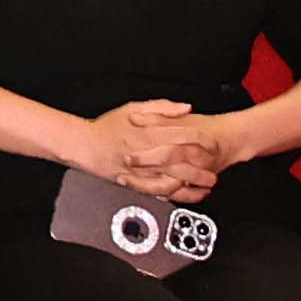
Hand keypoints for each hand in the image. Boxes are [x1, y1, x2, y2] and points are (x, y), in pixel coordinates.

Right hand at [91, 98, 227, 202]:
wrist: (85, 145)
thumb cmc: (107, 127)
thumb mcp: (133, 107)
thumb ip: (161, 106)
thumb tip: (185, 108)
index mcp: (151, 132)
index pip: (184, 137)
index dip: (203, 142)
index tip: (214, 145)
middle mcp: (149, 152)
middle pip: (183, 162)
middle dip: (202, 169)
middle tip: (215, 172)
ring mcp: (143, 170)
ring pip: (174, 179)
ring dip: (192, 184)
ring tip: (205, 186)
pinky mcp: (135, 184)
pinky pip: (159, 191)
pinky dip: (174, 193)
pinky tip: (184, 193)